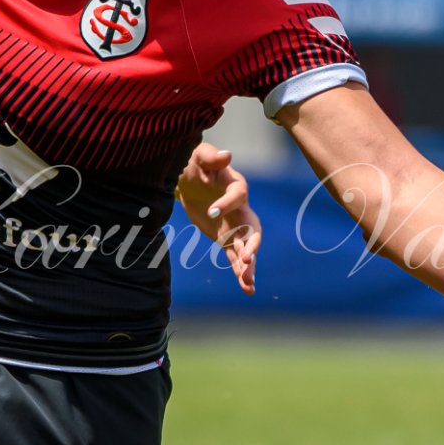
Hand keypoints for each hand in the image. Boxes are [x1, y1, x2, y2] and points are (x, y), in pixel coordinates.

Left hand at [176, 143, 260, 294]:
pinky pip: (235, 257)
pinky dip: (240, 272)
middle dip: (252, 244)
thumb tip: (226, 155)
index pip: (238, 196)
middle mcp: (241, 209)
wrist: (190, 180)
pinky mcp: (226, 239)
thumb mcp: (199, 155)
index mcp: (236, 187)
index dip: (227, 204)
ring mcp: (235, 226)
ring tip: (248, 283)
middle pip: (253, 228)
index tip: (212, 212)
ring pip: (246, 248)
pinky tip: (246, 289)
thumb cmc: (195, 163)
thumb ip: (211, 156)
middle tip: (247, 258)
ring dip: (249, 265)